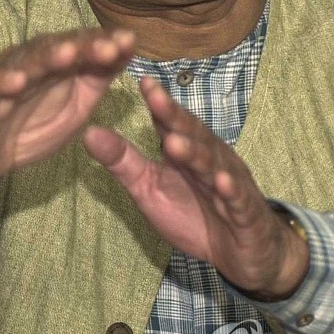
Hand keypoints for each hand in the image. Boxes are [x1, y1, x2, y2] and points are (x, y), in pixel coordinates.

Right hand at [0, 28, 135, 203]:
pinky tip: (16, 81)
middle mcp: (30, 64)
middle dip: (84, 47)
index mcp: (56, 66)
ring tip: (68, 54)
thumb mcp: (74, 109)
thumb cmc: (29, 129)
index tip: (130, 41)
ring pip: (27, 63)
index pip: (83, 48)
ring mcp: (4, 79)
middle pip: (59, 49)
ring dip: (47, 57)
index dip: (105, 44)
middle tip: (109, 47)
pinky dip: (3, 82)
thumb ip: (96, 81)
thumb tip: (126, 51)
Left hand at [82, 76, 309, 299]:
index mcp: (186, 150)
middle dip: (175, 118)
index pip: (170, 122)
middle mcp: (211, 159)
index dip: (158, 103)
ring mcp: (231, 183)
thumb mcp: (148, 188)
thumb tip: (88, 132)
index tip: (141, 81)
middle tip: (156, 99)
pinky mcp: (246, 212)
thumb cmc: (193, 214)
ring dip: (195, 154)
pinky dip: (230, 190)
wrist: (241, 253)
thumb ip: (122, 161)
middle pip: (192, 135)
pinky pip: (237, 200)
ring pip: (212, 165)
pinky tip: (222, 182)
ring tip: (176, 143)